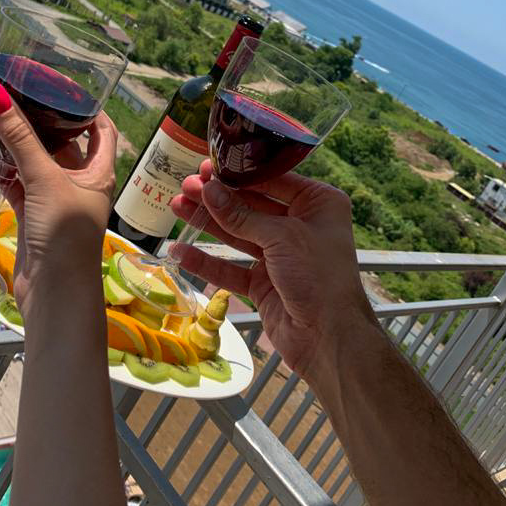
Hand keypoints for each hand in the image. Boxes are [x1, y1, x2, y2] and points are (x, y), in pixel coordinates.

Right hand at [0, 80, 117, 322]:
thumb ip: (20, 138)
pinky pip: (21, 186)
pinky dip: (8, 173)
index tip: (64, 87)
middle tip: (21, 99)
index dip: (88, 108)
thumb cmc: (65, 234)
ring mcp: (57, 200)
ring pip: (38, 164)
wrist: (54, 292)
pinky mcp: (35, 217)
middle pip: (64, 144)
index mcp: (99, 171)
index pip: (102, 129)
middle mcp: (81, 182)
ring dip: (21, 148)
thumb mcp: (44, 179)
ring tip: (0, 124)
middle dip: (44, 124)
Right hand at [170, 161, 374, 377]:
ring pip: (237, 234)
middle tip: (185, 186)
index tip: (206, 167)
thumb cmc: (318, 276)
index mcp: (317, 203)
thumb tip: (207, 190)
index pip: (271, 180)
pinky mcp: (264, 282)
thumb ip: (241, 215)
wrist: (329, 338)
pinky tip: (180, 251)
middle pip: (251, 206)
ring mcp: (280, 255)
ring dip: (207, 223)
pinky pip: (231, 266)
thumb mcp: (282, 237)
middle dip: (217, 198)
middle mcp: (299, 225)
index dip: (237, 174)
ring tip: (175, 206)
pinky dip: (207, 260)